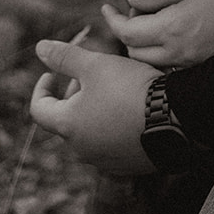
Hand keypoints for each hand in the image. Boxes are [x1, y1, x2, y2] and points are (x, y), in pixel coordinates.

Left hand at [30, 40, 157, 172]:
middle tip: (89, 74)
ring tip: (112, 88)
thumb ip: (64, 57)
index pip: (39, 109)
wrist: (173, 119)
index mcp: (68, 126)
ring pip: (88, 132)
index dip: (42, 88)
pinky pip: (110, 143)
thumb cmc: (129, 89)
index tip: (50, 73)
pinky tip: (130, 108)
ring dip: (92, 110)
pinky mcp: (126, 165)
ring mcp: (105, 161)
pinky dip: (111, 125)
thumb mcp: (95, 64)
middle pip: (66, 120)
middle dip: (72, 94)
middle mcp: (81, 149)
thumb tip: (40, 47)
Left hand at [102, 0, 213, 67]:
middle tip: (137, 11)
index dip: (112, 20)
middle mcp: (181, 53)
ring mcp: (196, 64)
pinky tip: (174, 35)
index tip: (105, 7)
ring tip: (154, 21)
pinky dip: (163, 56)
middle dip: (127, 35)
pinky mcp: (208, 68)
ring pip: (153, 65)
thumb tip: (132, 1)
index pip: (127, 34)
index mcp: (175, 27)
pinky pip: (173, 69)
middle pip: (134, 55)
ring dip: (144, 47)